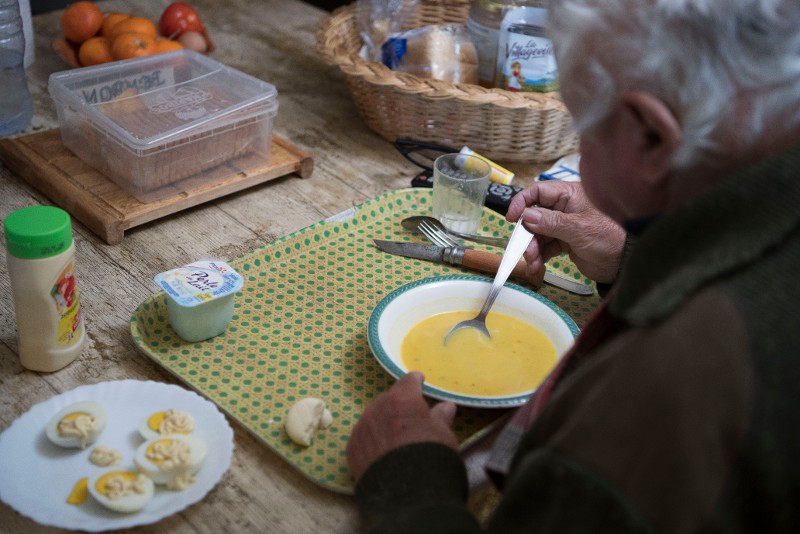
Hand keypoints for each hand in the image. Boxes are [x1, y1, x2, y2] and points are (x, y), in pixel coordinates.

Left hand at [347, 372, 458, 480]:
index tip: (419, 381)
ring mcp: (362, 428)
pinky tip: (381, 453)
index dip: (415, 381)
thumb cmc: (431, 457)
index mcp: (402, 399)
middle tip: (409, 418)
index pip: (408, 382)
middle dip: (398, 406)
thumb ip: (440, 418)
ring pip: (373, 418)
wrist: (405, 492)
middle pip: (388, 400)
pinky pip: (363, 437)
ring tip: (394, 438)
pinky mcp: (352, 448)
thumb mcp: (443, 435)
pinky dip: (372, 440)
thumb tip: (446, 407)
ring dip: (383, 423)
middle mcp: (378, 408)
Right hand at [506, 181, 625, 283]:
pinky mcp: (564, 242)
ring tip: (533, 264)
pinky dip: (539, 257)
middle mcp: (564, 208)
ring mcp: (563, 225)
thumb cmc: (609, 238)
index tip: (512, 218)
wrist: (626, 263)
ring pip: (537, 234)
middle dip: (527, 235)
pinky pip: (545, 247)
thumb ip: (551, 222)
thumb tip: (526, 216)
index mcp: (569, 195)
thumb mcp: (579, 229)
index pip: (538, 192)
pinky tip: (537, 268)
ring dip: (532, 249)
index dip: (522, 202)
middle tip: (527, 251)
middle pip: (534, 216)